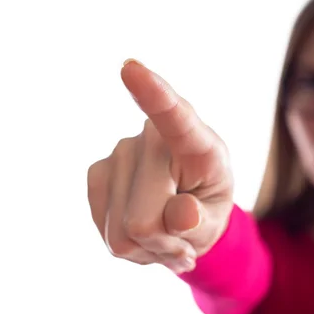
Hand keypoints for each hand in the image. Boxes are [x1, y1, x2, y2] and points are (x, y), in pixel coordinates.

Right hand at [87, 59, 233, 272]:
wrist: (184, 215)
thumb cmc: (205, 208)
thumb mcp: (216, 220)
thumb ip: (203, 219)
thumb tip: (182, 216)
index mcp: (196, 142)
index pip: (175, 116)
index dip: (153, 94)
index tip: (130, 68)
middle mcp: (152, 138)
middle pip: (144, 219)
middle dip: (163, 240)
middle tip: (181, 233)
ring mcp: (119, 153)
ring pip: (122, 232)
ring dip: (147, 245)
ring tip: (164, 229)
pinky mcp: (97, 173)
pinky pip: (106, 231)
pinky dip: (128, 246)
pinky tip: (142, 231)